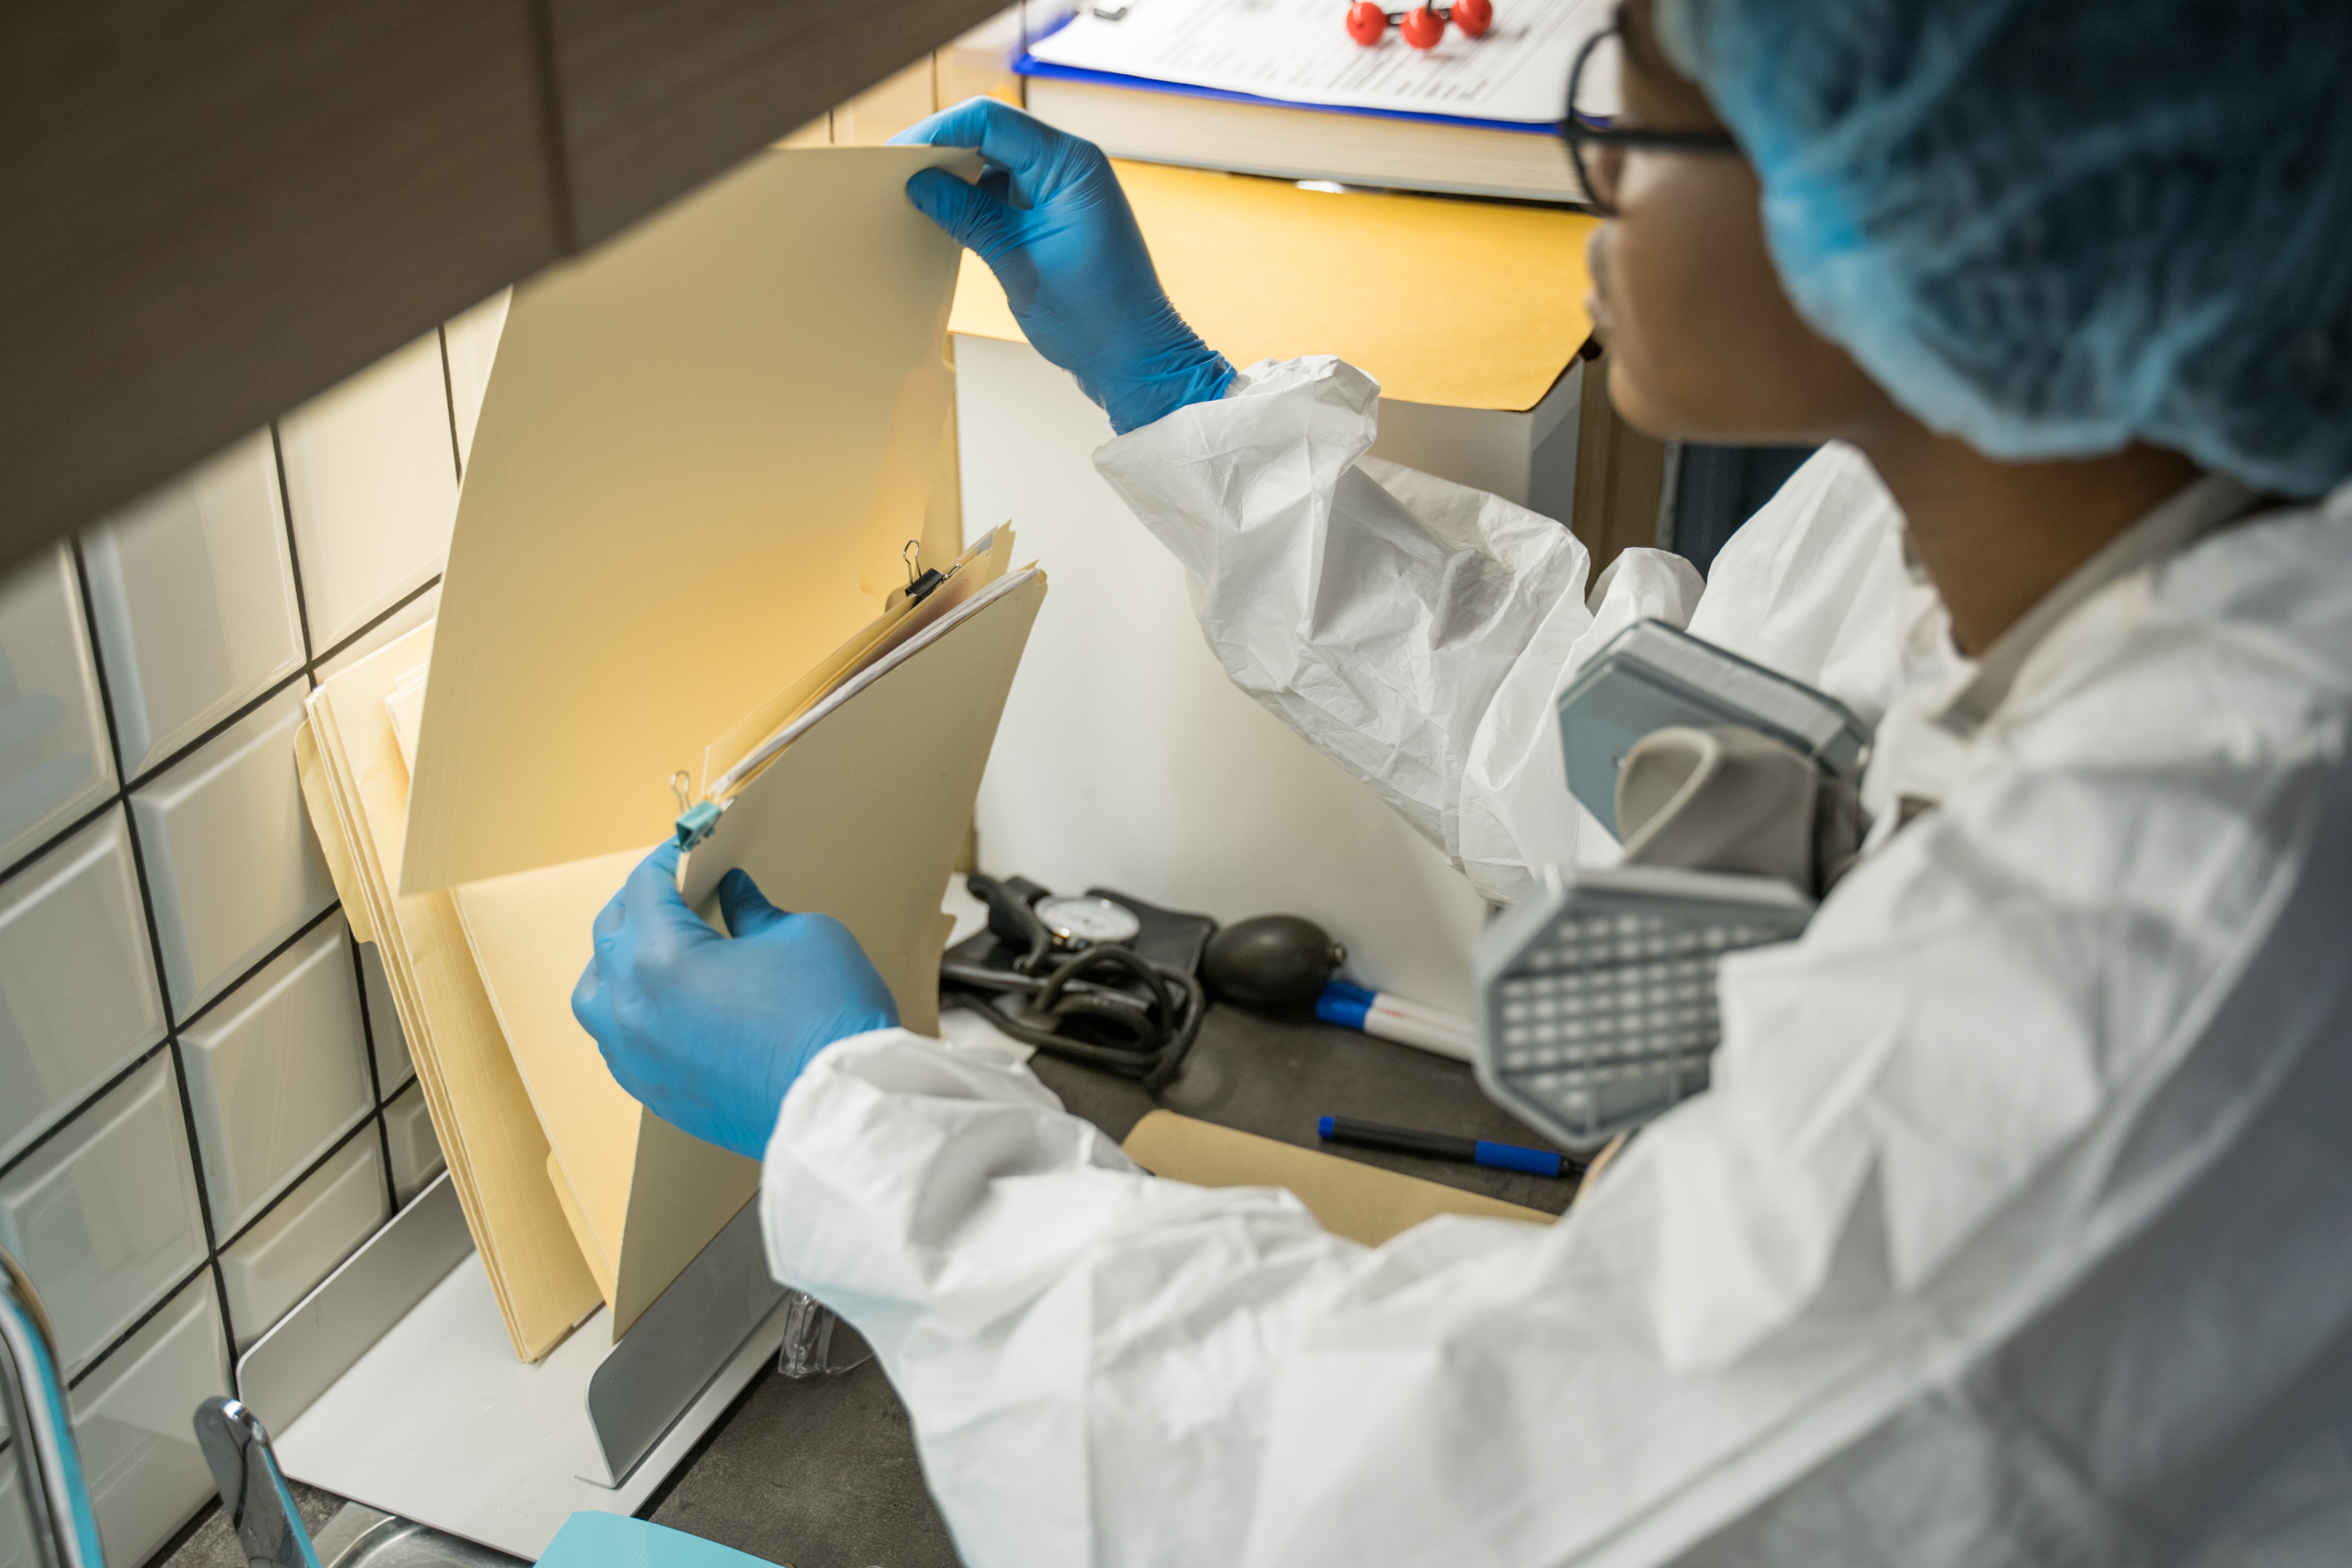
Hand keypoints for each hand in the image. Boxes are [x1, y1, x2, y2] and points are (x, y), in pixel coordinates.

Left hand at [571, 843, 898, 1159]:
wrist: (840, 1106)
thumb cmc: (827, 1018)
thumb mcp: (803, 936)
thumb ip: (756, 911)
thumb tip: (736, 897)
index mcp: (662, 957)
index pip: (643, 888)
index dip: (666, 859)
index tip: (686, 850)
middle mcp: (632, 1008)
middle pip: (609, 935)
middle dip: (638, 903)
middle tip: (673, 890)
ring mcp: (636, 1057)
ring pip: (595, 996)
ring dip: (616, 963)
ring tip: (650, 950)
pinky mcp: (655, 1093)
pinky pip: (616, 1044)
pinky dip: (627, 1015)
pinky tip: (660, 1007)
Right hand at [892, 98, 1232, 433]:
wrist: (1136, 362)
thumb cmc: (1096, 318)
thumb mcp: (1018, 265)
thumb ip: (968, 217)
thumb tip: (920, 183)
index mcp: (1071, 164)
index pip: (990, 120)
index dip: (938, 131)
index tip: (898, 155)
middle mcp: (1070, 166)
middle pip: (990, 134)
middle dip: (942, 151)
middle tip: (895, 176)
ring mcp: (1063, 190)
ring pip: (994, 163)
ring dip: (955, 177)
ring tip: (914, 198)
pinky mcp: (1055, 215)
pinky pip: (1005, 193)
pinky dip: (974, 202)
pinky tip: (945, 219)